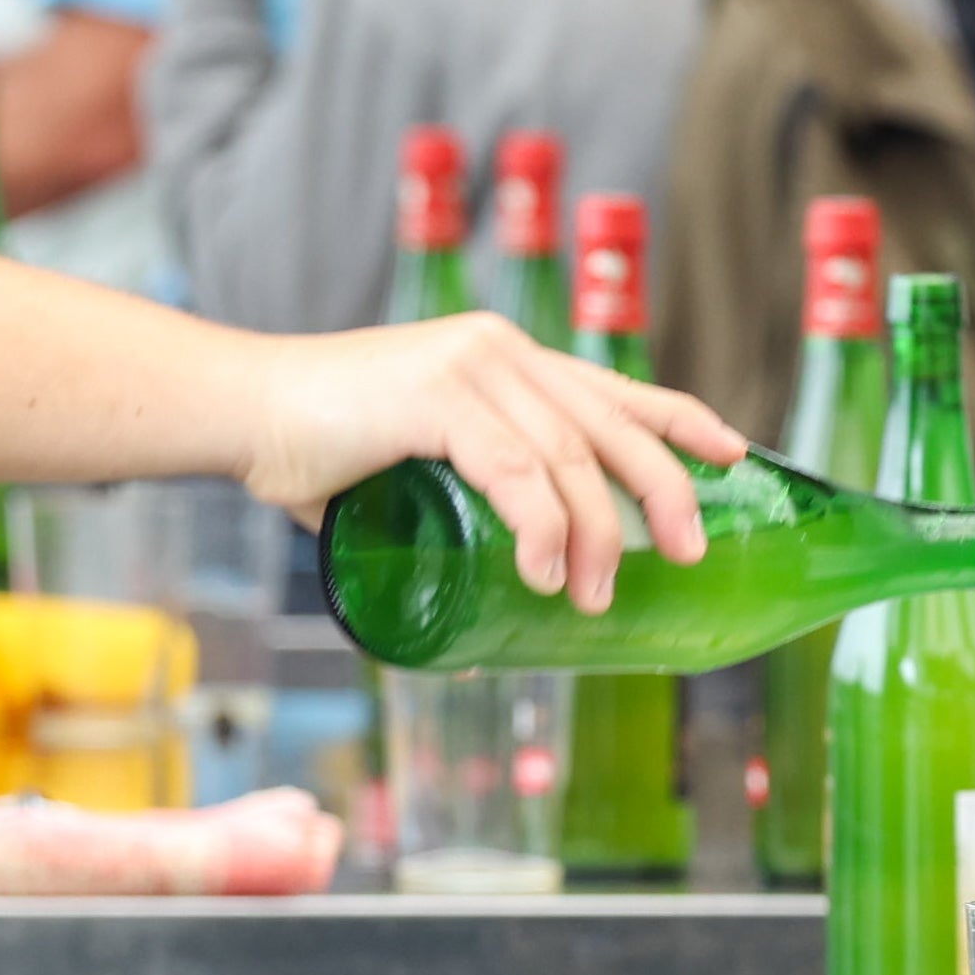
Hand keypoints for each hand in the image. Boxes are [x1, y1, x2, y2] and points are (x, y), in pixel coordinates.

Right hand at [241, 312, 744, 607]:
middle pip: (611, 425)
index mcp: (505, 359)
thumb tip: (486, 624)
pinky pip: (514, 467)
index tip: (734, 453)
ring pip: (570, 456)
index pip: (614, 387)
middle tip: (688, 553)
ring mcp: (469, 367)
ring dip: (596, 534)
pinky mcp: (433, 396)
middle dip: (665, 491)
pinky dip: (541, 525)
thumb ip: (453, 518)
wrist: (239, 410)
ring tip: (592, 594)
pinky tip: (545, 571)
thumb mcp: (412, 472)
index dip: (682, 419)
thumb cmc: (316, 449)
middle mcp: (500, 350)